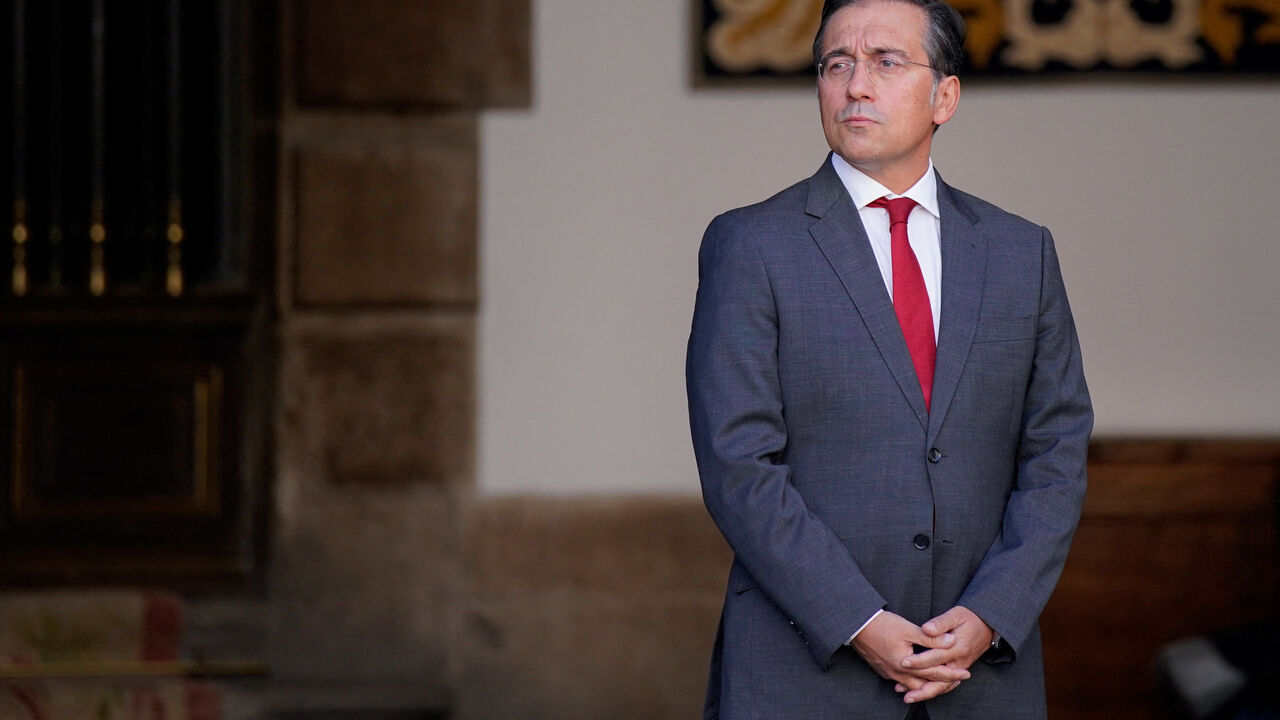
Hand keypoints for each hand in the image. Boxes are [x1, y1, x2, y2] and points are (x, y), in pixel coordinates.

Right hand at [849, 611, 970, 697]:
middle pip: (925, 685)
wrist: (856, 627)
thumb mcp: (908, 629)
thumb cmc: (881, 625)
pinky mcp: (883, 671)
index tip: (966, 674)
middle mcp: (898, 674)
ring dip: (927, 684)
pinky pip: (902, 682)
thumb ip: (931, 637)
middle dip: (941, 684)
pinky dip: (914, 681)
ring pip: (913, 686)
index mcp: (906, 665)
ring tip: (939, 680)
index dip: (952, 673)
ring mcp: (889, 674)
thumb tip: (951, 641)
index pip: (935, 673)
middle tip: (956, 681)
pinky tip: (918, 677)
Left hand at [895, 606, 994, 702]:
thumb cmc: (969, 618)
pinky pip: (946, 684)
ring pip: (943, 686)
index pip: (936, 656)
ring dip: (925, 693)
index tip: (903, 662)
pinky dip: (932, 689)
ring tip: (907, 697)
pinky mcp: (958, 671)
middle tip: (900, 689)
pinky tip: (918, 692)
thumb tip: (926, 628)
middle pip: (940, 679)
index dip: (919, 660)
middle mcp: (960, 662)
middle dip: (920, 686)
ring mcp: (960, 668)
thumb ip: (940, 623)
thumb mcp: (955, 615)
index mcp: (958, 647)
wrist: (987, 625)